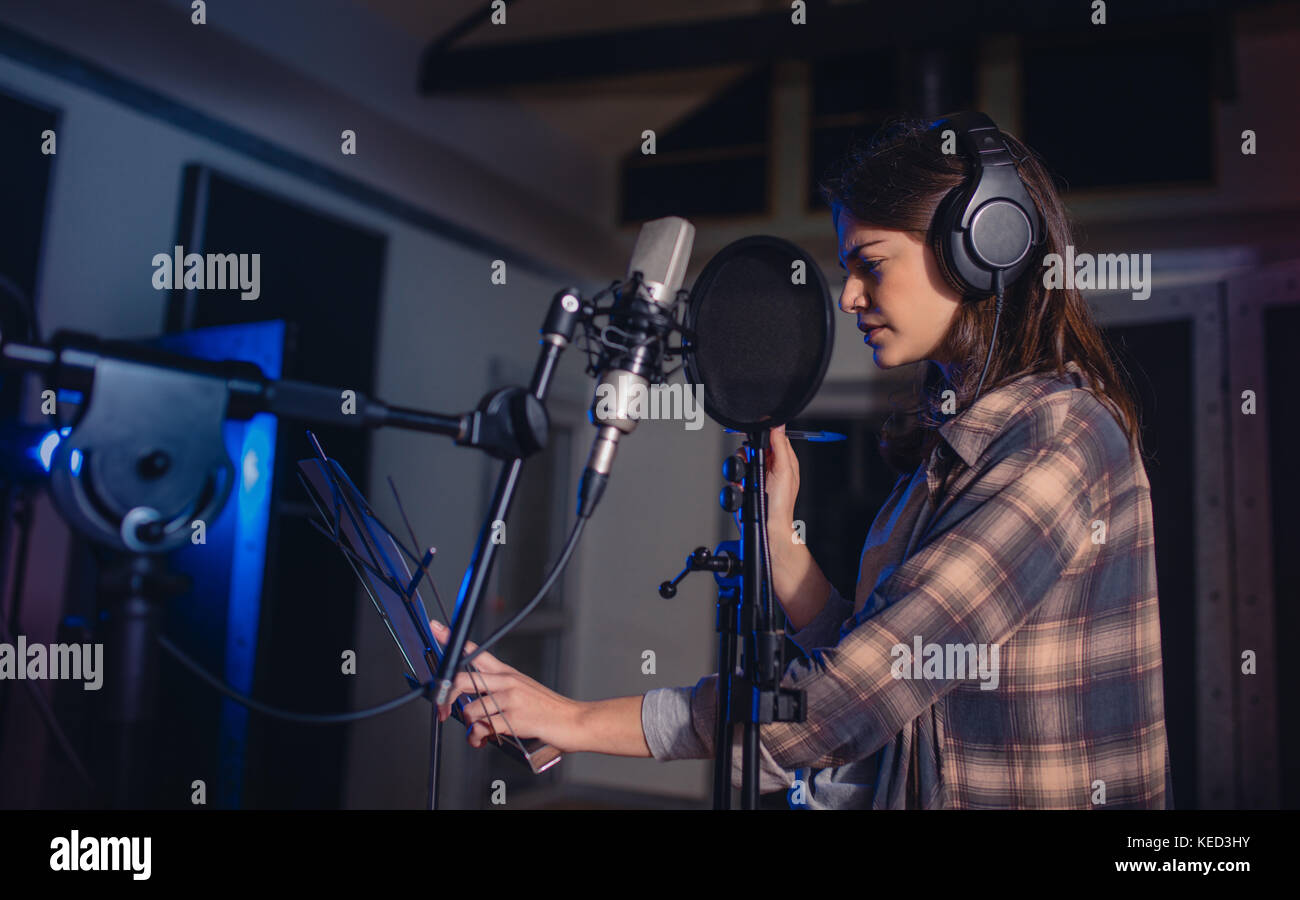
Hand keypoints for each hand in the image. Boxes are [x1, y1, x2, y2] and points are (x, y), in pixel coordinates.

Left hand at [430, 620, 586, 751]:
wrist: (573, 720)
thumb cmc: (549, 709)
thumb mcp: (523, 692)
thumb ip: (496, 696)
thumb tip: (472, 711)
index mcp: (507, 673)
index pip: (476, 652)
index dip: (453, 639)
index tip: (437, 628)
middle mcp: (507, 681)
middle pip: (463, 679)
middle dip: (446, 698)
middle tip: (443, 711)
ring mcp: (510, 699)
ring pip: (471, 709)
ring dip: (469, 727)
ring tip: (478, 734)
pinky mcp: (514, 718)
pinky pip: (484, 727)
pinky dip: (479, 737)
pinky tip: (484, 740)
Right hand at [733, 425, 800, 553]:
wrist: (767, 527)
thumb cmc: (780, 505)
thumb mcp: (784, 470)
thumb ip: (780, 446)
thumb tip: (778, 425)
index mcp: (783, 460)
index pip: (772, 438)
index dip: (762, 436)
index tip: (755, 439)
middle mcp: (769, 467)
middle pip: (751, 448)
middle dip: (746, 455)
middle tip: (749, 464)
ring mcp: (756, 477)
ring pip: (740, 462)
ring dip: (739, 470)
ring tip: (745, 481)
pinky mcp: (744, 487)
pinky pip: (733, 477)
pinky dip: (735, 483)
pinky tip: (742, 490)